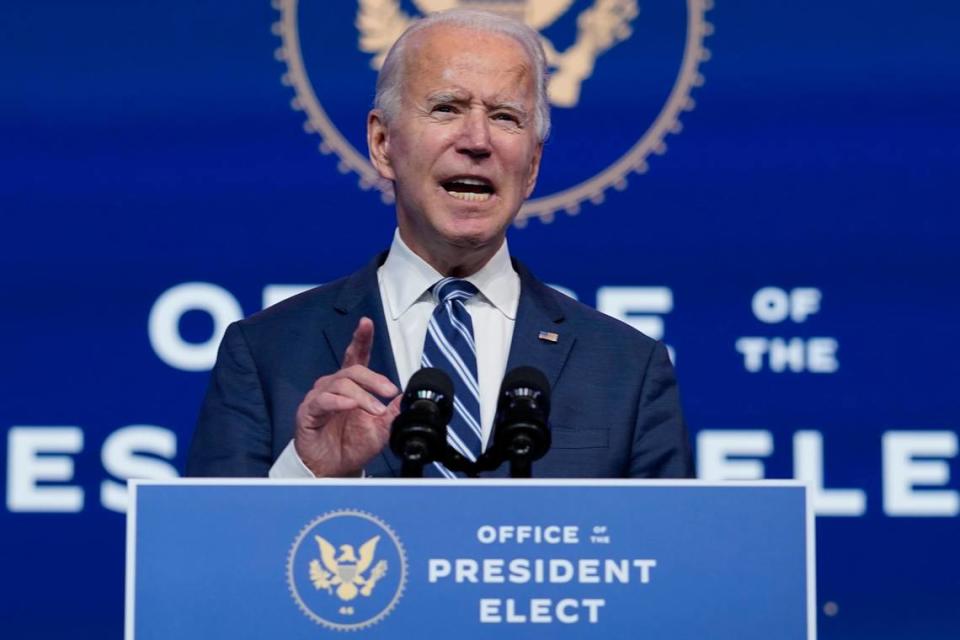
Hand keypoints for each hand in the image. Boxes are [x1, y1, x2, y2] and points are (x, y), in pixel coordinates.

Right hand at [294, 317, 400, 475]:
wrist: (334, 469)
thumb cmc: (352, 445)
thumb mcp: (381, 429)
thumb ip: (393, 412)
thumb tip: (408, 396)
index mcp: (351, 386)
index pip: (356, 356)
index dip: (361, 338)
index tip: (366, 323)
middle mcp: (334, 386)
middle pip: (353, 370)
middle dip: (374, 379)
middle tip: (390, 391)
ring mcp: (320, 398)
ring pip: (341, 384)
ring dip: (362, 396)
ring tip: (375, 410)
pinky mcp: (309, 412)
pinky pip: (323, 401)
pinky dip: (339, 401)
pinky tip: (350, 406)